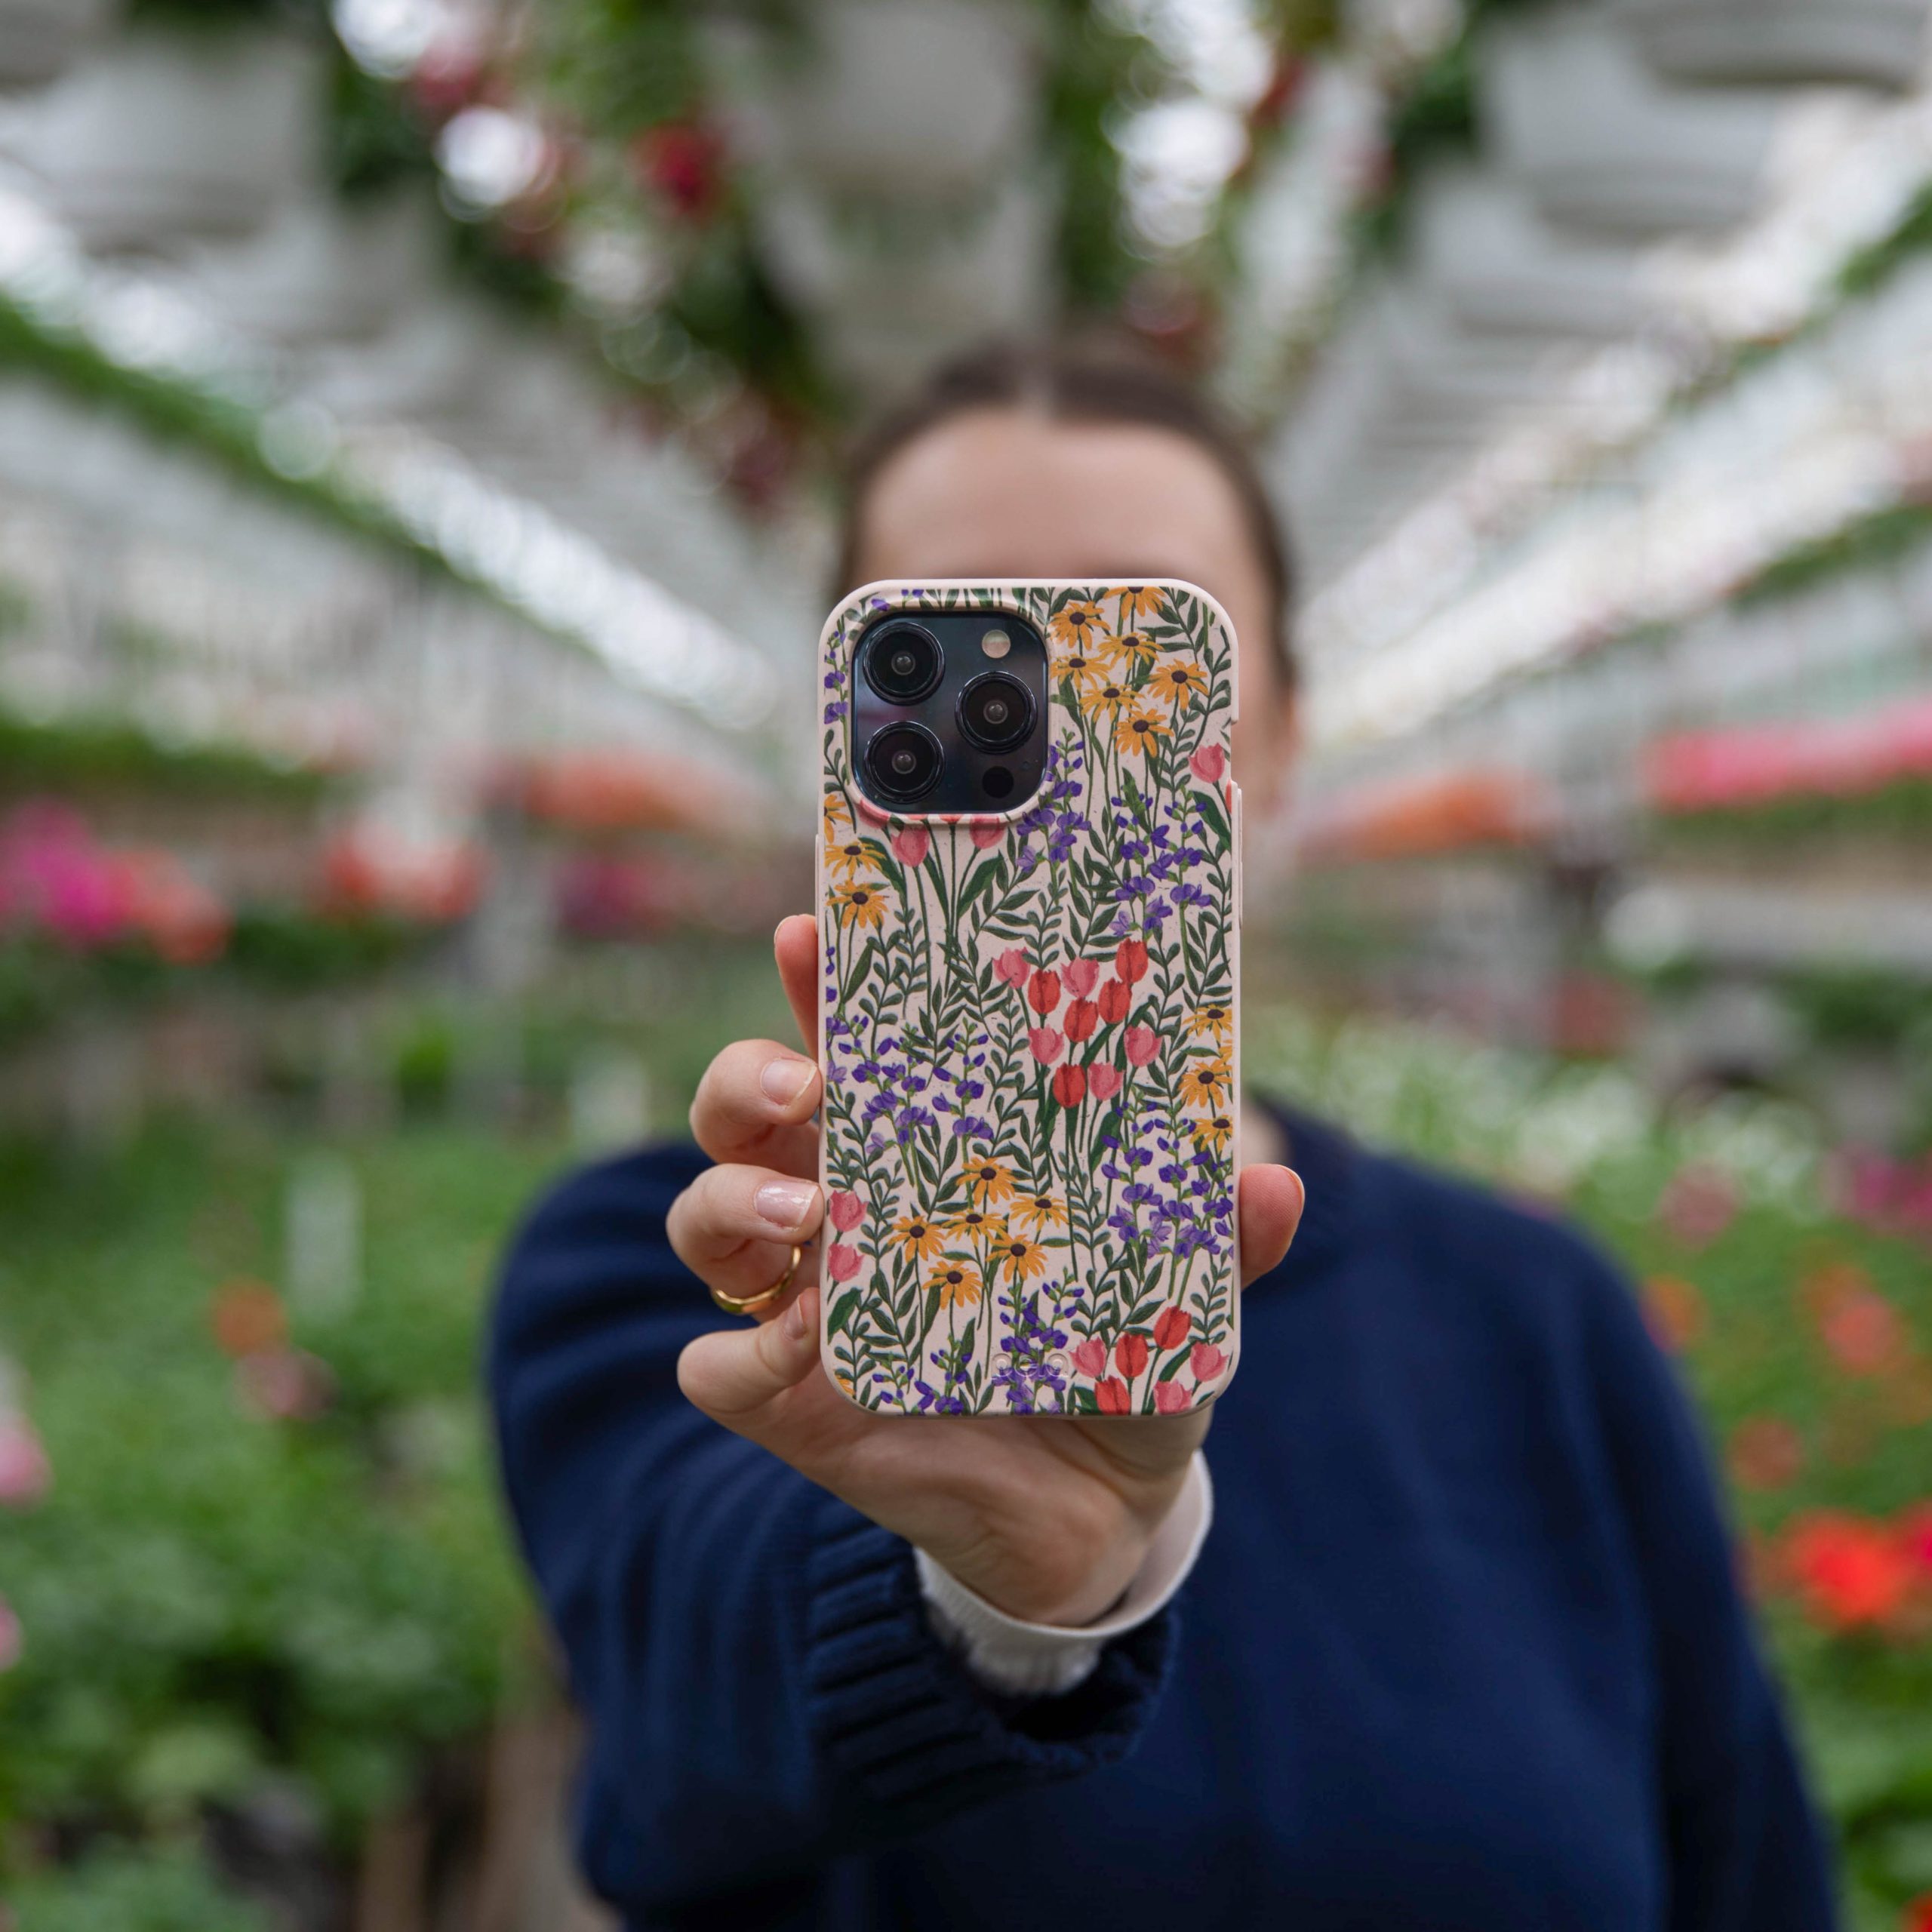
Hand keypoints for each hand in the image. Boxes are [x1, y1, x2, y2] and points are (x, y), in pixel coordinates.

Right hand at [671, 915, 1303, 1627]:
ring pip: (702, 1219)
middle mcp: (840, 1208)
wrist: (1100, 1511)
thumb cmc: (1121, 1358)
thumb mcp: (1177, 1293)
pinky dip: (745, 1351)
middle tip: (802, 1084)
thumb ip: (1219, 1239)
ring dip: (727, 1203)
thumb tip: (1275, 1182)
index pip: (847, 1042)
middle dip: (744, 1077)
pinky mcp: (791, 1402)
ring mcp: (803, 1301)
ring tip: (800, 1215)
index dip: (823, 983)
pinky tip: (811, 1342)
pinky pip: (716, 1368)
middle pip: (740, 1110)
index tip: (818, 931)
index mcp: (918, 1149)